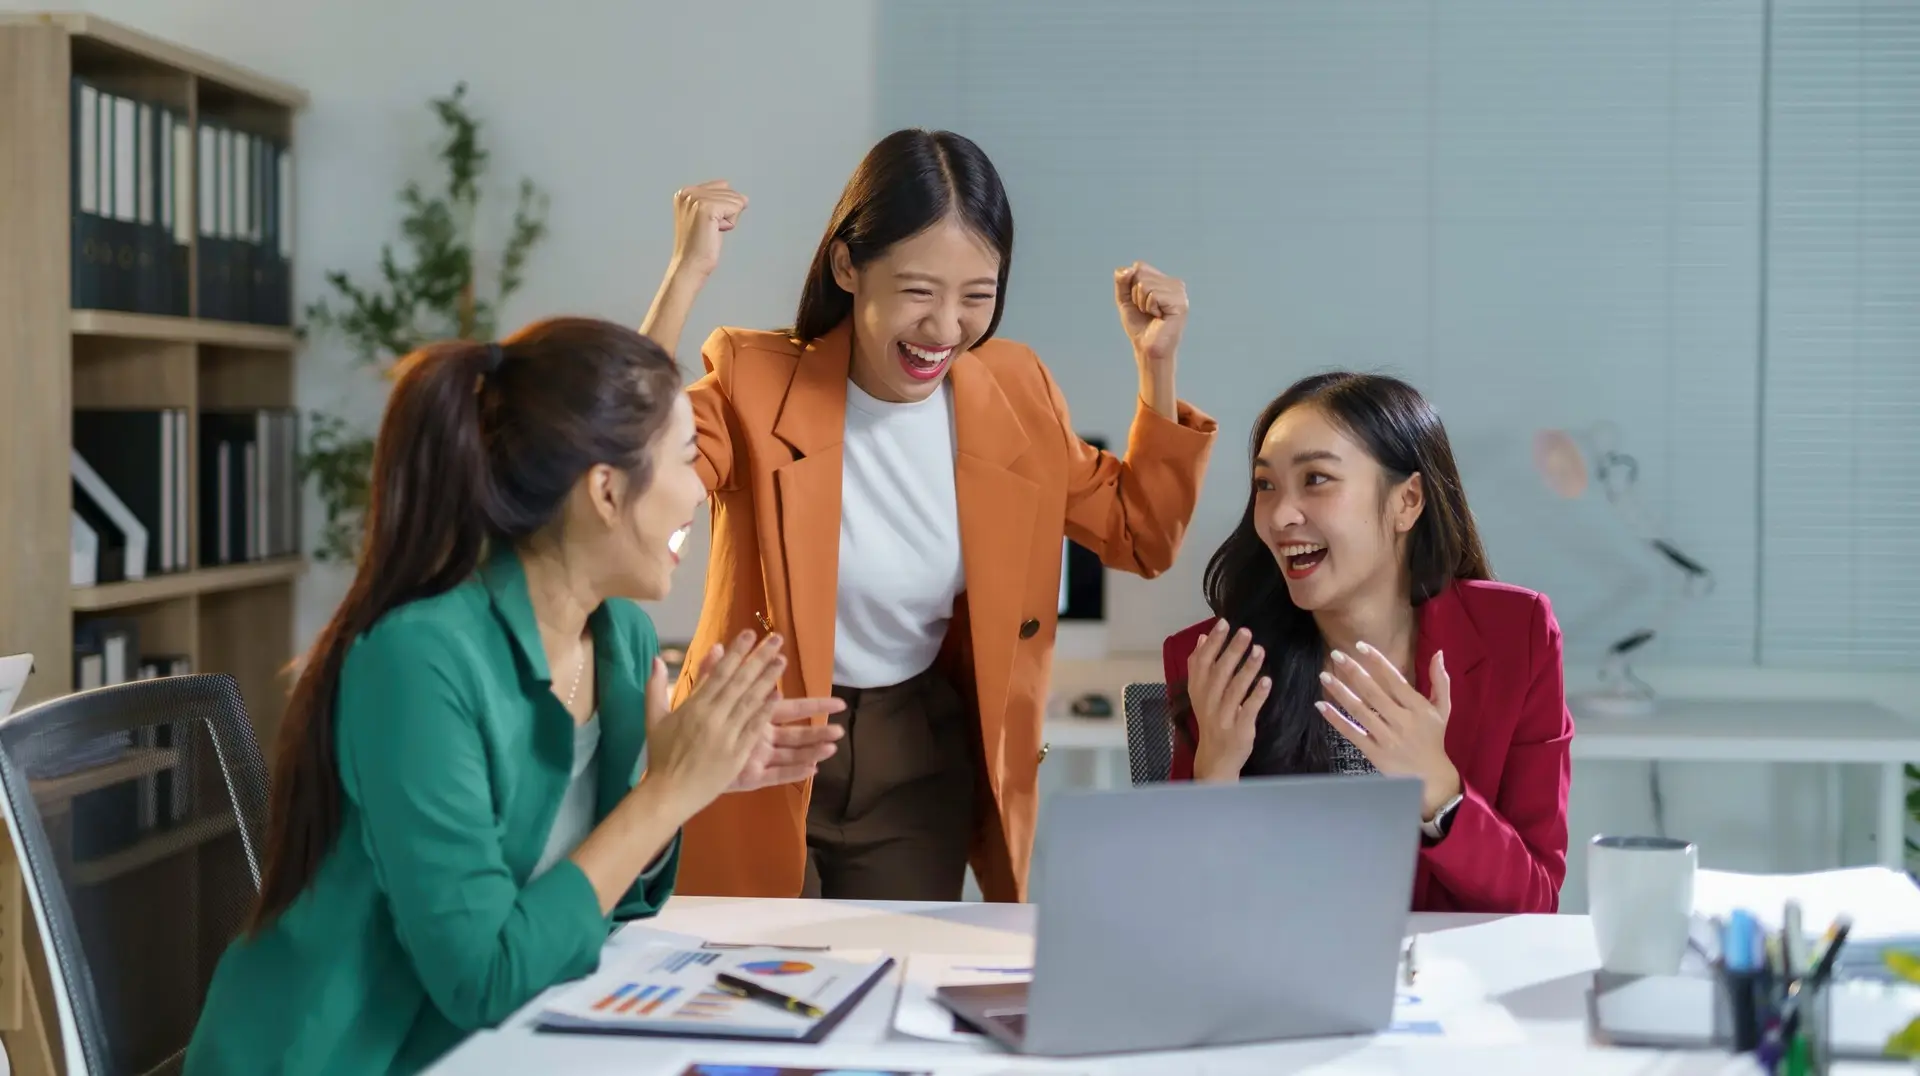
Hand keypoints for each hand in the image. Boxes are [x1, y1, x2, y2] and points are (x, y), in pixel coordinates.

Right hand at [639, 631, 805, 816]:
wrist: (669, 793)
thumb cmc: (660, 755)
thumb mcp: (654, 718)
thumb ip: (656, 687)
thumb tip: (656, 659)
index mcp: (694, 707)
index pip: (719, 673)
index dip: (736, 652)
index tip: (749, 634)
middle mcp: (713, 717)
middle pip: (740, 682)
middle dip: (758, 658)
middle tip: (776, 640)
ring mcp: (727, 736)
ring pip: (751, 702)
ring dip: (768, 679)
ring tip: (781, 660)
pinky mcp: (737, 755)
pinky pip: (754, 728)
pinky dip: (766, 711)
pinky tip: (778, 696)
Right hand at [669, 180, 748, 280]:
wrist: (690, 265)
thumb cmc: (700, 245)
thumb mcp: (708, 216)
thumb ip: (720, 201)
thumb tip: (745, 198)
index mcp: (685, 192)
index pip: (723, 186)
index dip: (723, 207)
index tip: (707, 223)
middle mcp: (689, 192)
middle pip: (730, 192)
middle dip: (727, 213)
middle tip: (709, 229)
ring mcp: (696, 199)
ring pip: (735, 200)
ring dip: (729, 219)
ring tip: (711, 231)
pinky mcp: (706, 208)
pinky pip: (736, 207)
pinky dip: (730, 223)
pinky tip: (715, 231)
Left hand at [686, 642, 845, 791]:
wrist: (674, 772)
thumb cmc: (689, 736)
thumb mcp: (699, 701)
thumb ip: (709, 675)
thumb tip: (717, 647)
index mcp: (750, 718)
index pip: (783, 704)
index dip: (809, 703)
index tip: (835, 700)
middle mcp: (759, 737)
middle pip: (795, 728)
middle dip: (818, 722)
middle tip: (842, 714)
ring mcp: (757, 758)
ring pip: (790, 752)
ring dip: (812, 747)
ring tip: (834, 743)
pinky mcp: (750, 777)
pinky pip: (776, 775)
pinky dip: (794, 772)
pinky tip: (814, 770)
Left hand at [1114, 261, 1188, 367]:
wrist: (1146, 348)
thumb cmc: (1140, 326)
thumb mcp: (1125, 299)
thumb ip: (1122, 280)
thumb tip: (1128, 269)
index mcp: (1164, 280)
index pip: (1139, 266)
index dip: (1131, 286)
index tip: (1140, 303)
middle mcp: (1174, 283)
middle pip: (1141, 273)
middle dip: (1136, 295)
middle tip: (1147, 311)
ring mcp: (1179, 292)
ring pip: (1145, 285)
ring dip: (1143, 304)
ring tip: (1153, 315)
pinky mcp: (1180, 303)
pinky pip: (1153, 295)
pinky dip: (1149, 308)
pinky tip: (1159, 318)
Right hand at [1183, 619, 1270, 781]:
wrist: (1215, 759)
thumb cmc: (1211, 720)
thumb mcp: (1200, 694)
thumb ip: (1199, 666)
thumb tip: (1203, 637)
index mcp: (1198, 690)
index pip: (1202, 662)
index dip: (1213, 642)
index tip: (1224, 623)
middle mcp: (1208, 702)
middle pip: (1219, 672)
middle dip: (1233, 650)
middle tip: (1246, 632)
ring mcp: (1223, 716)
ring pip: (1235, 689)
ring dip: (1247, 669)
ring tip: (1259, 650)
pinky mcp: (1239, 729)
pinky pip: (1248, 710)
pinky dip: (1257, 695)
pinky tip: (1267, 680)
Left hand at [1317, 644, 1459, 818]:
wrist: (1431, 779)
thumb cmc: (1434, 738)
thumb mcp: (1442, 709)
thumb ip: (1440, 681)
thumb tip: (1438, 653)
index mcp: (1418, 707)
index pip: (1395, 680)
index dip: (1377, 662)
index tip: (1360, 646)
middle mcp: (1402, 721)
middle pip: (1373, 692)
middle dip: (1353, 671)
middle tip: (1336, 654)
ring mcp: (1387, 737)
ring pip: (1360, 711)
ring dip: (1340, 692)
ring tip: (1324, 676)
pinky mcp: (1374, 753)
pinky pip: (1352, 733)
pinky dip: (1336, 720)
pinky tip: (1321, 706)